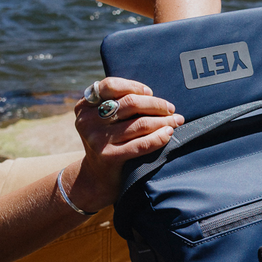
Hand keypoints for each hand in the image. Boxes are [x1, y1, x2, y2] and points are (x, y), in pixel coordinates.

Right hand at [69, 77, 183, 211]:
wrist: (97, 176)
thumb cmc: (109, 141)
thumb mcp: (104, 120)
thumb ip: (118, 104)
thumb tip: (152, 95)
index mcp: (85, 106)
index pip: (110, 85)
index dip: (133, 86)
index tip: (150, 92)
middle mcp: (88, 121)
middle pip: (130, 103)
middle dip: (156, 105)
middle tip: (171, 109)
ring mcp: (97, 139)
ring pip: (140, 124)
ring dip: (164, 121)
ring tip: (176, 121)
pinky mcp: (109, 156)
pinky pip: (142, 144)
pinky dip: (159, 137)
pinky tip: (168, 134)